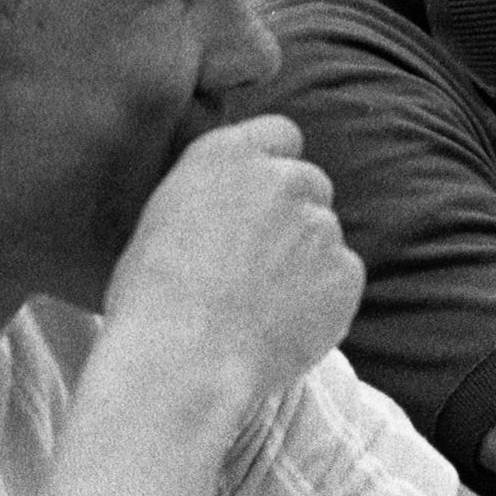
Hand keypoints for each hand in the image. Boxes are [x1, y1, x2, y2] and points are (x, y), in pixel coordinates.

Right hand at [101, 114, 364, 410]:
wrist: (182, 361)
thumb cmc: (150, 300)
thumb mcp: (163, 219)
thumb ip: (213, 194)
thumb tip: (235, 208)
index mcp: (228, 154)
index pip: (281, 135)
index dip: (274, 168)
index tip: (261, 200)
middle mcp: (282, 178)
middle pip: (310, 184)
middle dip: (294, 216)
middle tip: (260, 263)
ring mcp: (320, 224)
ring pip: (324, 235)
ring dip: (307, 261)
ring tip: (261, 307)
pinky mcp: (345, 271)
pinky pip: (342, 279)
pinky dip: (324, 300)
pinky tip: (284, 327)